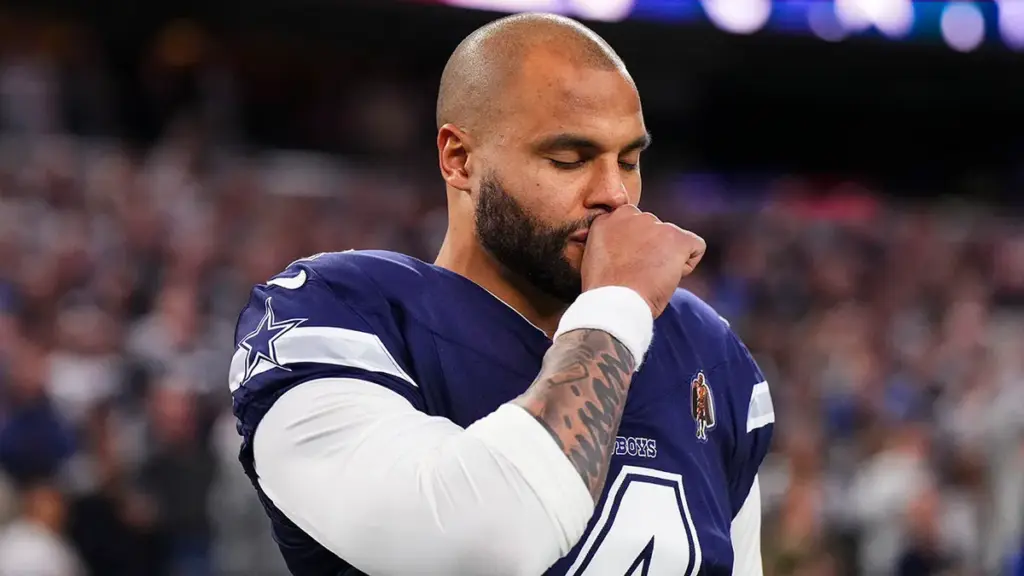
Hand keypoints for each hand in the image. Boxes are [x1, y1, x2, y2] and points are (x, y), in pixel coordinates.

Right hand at [581, 205, 704, 317]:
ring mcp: (655, 224)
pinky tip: (670, 278)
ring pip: (673, 239)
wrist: (614, 303)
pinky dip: (688, 264)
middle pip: (654, 230)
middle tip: (639, 274)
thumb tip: (629, 249)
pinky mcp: (676, 237)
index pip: (631, 225)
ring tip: (650, 279)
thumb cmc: (603, 292)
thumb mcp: (595, 258)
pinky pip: (696, 246)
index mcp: (607, 219)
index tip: (627, 265)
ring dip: (667, 258)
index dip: (633, 248)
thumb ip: (612, 244)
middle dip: (652, 249)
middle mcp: (630, 215)